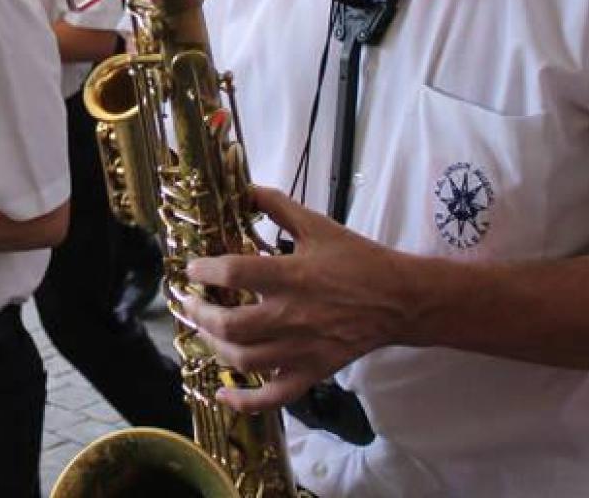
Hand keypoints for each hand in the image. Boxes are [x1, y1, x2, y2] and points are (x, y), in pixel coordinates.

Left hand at [178, 185, 416, 411]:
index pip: (234, 273)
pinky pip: (274, 397)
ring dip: (215, 347)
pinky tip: (224, 394)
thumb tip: (242, 188)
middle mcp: (292, 315)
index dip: (205, 271)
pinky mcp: (312, 372)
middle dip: (199, 315)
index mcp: (292, 276)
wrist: (400, 299)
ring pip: (244, 360)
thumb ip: (277, 206)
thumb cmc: (358, 259)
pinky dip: (245, 401)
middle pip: (230, 325)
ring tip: (205, 332)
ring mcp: (301, 349)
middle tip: (187, 302)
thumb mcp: (317, 225)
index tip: (192, 269)